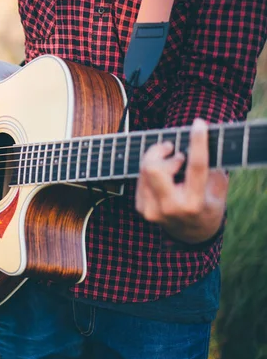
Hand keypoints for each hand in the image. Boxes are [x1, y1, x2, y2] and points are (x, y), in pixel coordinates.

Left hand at [135, 118, 228, 243]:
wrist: (191, 234)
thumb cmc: (208, 206)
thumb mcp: (218, 190)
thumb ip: (214, 168)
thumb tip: (203, 140)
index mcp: (194, 203)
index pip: (196, 167)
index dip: (198, 143)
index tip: (199, 124)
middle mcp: (170, 208)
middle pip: (154, 168)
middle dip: (160, 151)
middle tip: (172, 149)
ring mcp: (152, 210)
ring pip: (144, 170)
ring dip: (156, 158)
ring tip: (171, 161)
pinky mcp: (141, 208)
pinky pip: (140, 178)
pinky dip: (150, 169)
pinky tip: (162, 174)